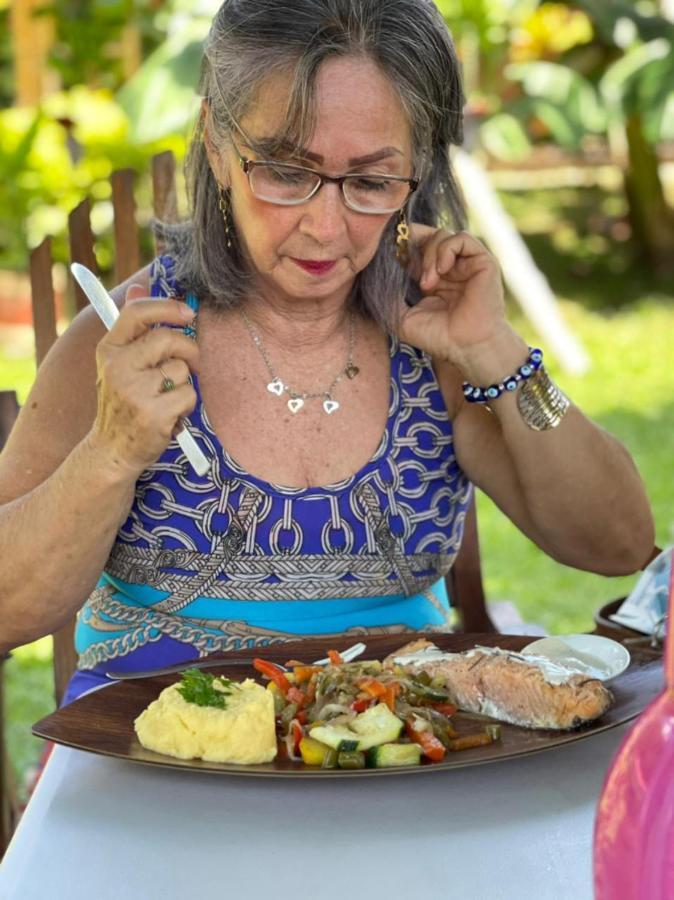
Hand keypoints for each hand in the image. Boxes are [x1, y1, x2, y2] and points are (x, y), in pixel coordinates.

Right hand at [89, 285, 199, 474]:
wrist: (111, 451)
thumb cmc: (123, 403)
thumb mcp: (119, 363)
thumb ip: (132, 328)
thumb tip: (137, 287)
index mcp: (109, 349)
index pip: (137, 313)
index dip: (167, 307)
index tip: (188, 313)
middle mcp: (117, 366)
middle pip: (167, 339)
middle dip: (188, 350)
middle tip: (189, 364)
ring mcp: (133, 390)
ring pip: (182, 370)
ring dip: (185, 384)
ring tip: (167, 399)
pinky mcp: (152, 413)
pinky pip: (188, 395)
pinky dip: (187, 406)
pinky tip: (170, 416)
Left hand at [398, 225, 523, 377]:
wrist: (466, 348)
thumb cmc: (437, 337)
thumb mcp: (401, 318)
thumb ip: (388, 296)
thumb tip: (375, 275)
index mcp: (431, 278)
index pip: (414, 249)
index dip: (401, 247)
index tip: (389, 254)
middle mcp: (449, 268)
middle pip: (426, 236)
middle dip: (412, 244)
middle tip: (403, 260)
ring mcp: (465, 264)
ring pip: (442, 235)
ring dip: (429, 255)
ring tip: (428, 283)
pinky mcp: (482, 262)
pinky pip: (462, 238)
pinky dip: (446, 249)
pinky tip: (441, 270)